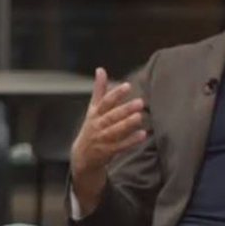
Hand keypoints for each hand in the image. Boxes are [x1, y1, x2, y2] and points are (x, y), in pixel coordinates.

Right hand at [70, 67, 145, 214]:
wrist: (82, 156)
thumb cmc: (91, 127)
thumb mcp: (92, 108)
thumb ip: (99, 90)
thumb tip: (100, 69)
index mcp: (95, 113)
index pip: (105, 102)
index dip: (115, 94)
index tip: (127, 86)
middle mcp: (97, 125)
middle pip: (111, 116)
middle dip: (125, 109)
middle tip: (140, 101)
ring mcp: (102, 139)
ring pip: (115, 131)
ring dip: (127, 124)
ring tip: (140, 117)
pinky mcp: (108, 151)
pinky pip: (120, 146)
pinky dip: (131, 141)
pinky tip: (142, 134)